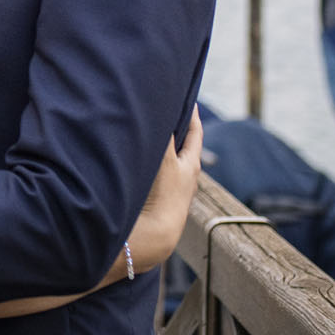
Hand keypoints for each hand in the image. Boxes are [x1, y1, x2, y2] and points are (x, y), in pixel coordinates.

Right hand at [129, 108, 202, 271]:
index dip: (192, 115)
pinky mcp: (160, 201)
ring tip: (151, 134)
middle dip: (176, 130)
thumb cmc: (163, 195)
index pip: (195, 132)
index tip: (188, 99)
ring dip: (162, 148)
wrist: (155, 235)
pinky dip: (152, 164)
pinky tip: (140, 162)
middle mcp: (186, 177)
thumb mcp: (166, 159)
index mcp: (192, 164)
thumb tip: (165, 109)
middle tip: (168, 111)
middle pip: (184, 146)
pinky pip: (157, 174)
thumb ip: (166, 135)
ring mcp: (173, 190)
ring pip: (170, 161)